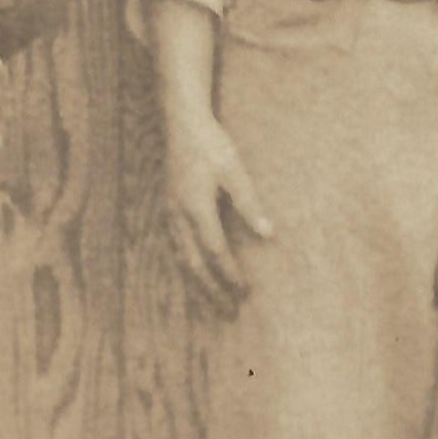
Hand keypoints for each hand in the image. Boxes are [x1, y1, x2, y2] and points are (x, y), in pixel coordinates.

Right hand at [159, 103, 278, 307]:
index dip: (229, 275)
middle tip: (228, 313)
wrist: (181, 125)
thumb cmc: (212, 145)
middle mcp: (179, 217)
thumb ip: (249, 203)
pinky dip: (187, 267)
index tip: (245, 292)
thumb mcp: (235, 171)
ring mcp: (170, 214)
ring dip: (198, 283)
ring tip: (212, 302)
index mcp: (196, 208)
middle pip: (195, 264)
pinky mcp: (169, 210)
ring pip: (182, 259)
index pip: (215, 252)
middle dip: (211, 290)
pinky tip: (196, 273)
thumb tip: (268, 234)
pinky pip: (176, 248)